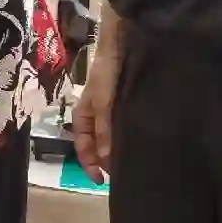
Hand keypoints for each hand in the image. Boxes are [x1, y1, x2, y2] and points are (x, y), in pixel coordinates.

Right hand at [71, 42, 119, 181]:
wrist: (121, 42)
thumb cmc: (107, 70)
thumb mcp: (103, 100)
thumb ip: (104, 127)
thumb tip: (105, 157)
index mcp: (83, 114)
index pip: (82, 145)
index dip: (89, 164)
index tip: (101, 180)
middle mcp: (96, 114)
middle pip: (96, 144)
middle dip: (104, 161)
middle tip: (120, 176)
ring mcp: (111, 109)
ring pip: (110, 137)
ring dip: (117, 150)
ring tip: (130, 163)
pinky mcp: (126, 103)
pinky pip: (123, 126)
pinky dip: (128, 137)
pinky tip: (139, 143)